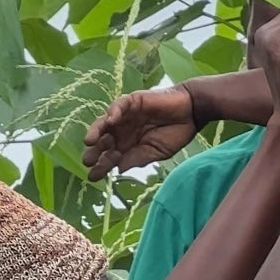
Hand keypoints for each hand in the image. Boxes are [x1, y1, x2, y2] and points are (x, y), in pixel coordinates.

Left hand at [82, 85, 196, 179]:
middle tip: (87, 161)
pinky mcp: (133, 101)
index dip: (102, 166)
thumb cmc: (175, 133)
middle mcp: (123, 131)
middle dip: (94, 151)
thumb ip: (137, 159)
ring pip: (105, 123)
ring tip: (89, 142)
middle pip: (103, 141)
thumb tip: (119, 169)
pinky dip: (113, 112)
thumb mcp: (155, 152)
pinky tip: (110, 122)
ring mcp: (126, 116)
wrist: (192, 113)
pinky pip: (119, 105)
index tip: (94, 178)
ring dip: (96, 132)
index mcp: (128, 145)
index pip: (110, 157)